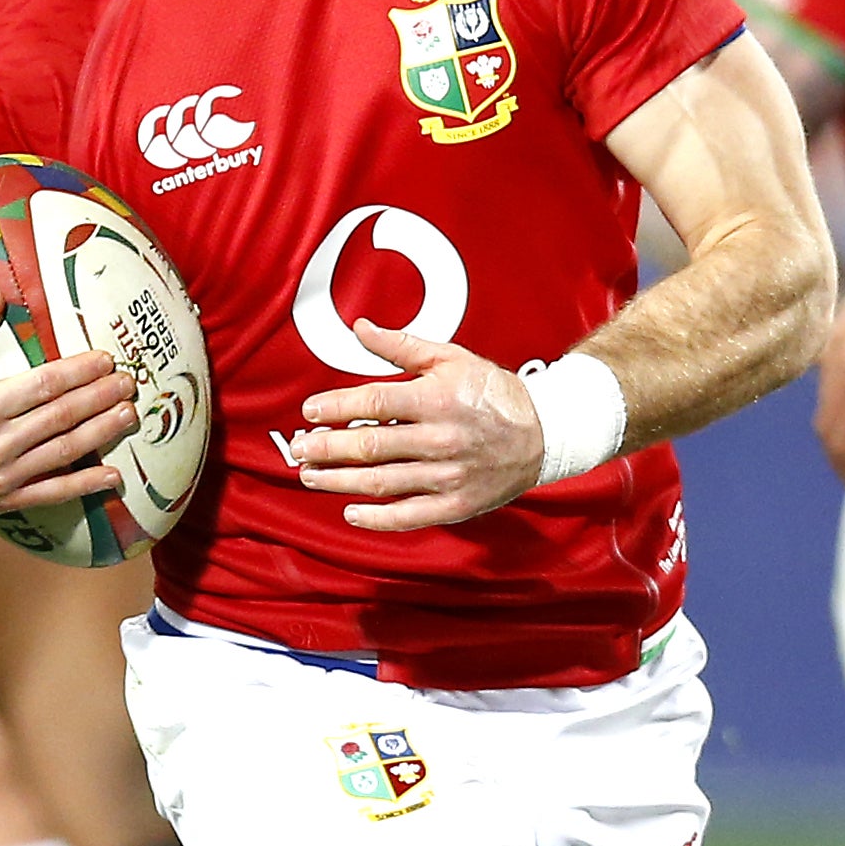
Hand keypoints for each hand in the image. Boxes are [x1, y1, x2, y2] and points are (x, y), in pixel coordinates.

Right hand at [0, 293, 133, 517]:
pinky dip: (85, 486)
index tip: (105, 359)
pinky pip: (53, 494)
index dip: (80, 372)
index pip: (44, 385)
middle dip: (100, 398)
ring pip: (65, 452)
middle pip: (62, 417)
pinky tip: (113, 475)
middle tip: (129, 382)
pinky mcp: (5, 500)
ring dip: (101, 433)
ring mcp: (3, 476)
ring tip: (129, 415)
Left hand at [292, 323, 541, 531]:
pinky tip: (350, 512)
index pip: (373, 401)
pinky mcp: (457, 504)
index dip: (335, 407)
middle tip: (298, 448)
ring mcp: (448, 475)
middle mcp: (441, 438)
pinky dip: (376, 517)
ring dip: (338, 481)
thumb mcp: (451, 357)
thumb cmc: (492, 392)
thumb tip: (358, 328)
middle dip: (326, 447)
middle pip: (369, 444)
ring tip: (310, 476)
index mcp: (437, 398)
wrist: (546, 433)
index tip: (309, 411)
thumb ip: (401, 346)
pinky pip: (409, 516)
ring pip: (381, 481)